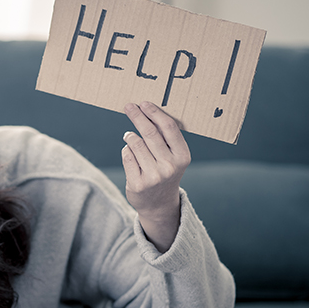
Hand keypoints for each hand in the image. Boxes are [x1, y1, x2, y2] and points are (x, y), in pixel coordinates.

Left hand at [122, 101, 190, 251]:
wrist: (159, 204)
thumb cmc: (165, 172)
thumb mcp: (173, 157)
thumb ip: (165, 137)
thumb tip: (147, 110)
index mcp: (182, 157)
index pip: (168, 128)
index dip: (155, 113)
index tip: (144, 103)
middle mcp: (169, 167)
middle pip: (150, 133)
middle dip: (137, 116)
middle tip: (128, 106)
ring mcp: (153, 176)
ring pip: (135, 143)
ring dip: (130, 136)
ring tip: (130, 136)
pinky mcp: (137, 183)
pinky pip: (127, 155)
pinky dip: (126, 149)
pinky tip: (130, 152)